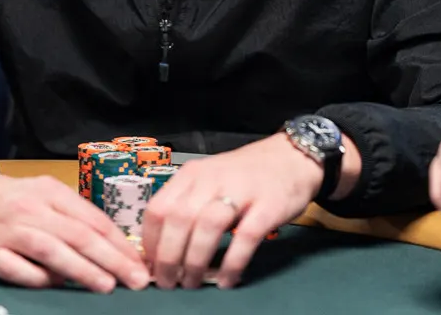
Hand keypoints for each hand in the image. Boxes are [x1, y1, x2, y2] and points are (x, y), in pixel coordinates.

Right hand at [0, 163, 148, 292]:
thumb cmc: (14, 198)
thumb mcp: (47, 193)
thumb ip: (75, 216)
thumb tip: (111, 248)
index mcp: (51, 192)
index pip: (92, 219)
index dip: (119, 242)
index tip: (140, 262)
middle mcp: (32, 210)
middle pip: (77, 235)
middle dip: (111, 259)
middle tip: (136, 280)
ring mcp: (9, 232)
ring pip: (51, 251)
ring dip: (82, 269)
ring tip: (107, 285)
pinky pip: (19, 271)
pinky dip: (40, 279)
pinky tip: (59, 285)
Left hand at [140, 133, 322, 289]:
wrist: (290, 157)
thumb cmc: (244, 175)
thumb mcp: (208, 180)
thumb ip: (186, 205)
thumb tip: (162, 249)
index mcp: (191, 174)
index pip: (157, 208)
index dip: (150, 243)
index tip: (149, 266)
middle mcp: (211, 179)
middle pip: (179, 219)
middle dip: (168, 257)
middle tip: (167, 282)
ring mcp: (241, 190)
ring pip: (207, 226)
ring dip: (195, 260)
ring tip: (192, 282)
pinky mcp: (267, 205)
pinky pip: (245, 237)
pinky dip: (232, 262)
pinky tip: (226, 279)